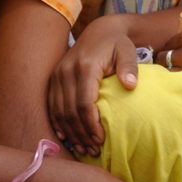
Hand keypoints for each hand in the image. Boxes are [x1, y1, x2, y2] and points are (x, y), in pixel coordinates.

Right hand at [48, 15, 140, 155]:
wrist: (100, 30)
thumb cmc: (117, 43)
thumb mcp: (128, 51)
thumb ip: (129, 67)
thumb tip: (130, 85)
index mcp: (85, 67)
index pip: (84, 103)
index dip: (91, 124)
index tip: (101, 139)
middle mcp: (66, 72)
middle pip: (69, 111)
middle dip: (81, 133)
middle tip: (93, 150)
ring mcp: (57, 75)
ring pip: (58, 111)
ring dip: (70, 132)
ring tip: (83, 148)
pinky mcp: (54, 79)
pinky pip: (51, 106)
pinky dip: (58, 123)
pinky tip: (67, 136)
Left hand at [161, 22, 181, 101]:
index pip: (167, 45)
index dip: (170, 52)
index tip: (174, 59)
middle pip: (162, 60)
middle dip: (165, 65)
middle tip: (174, 73)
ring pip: (166, 76)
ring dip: (170, 80)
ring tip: (178, 84)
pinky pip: (178, 89)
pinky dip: (178, 90)